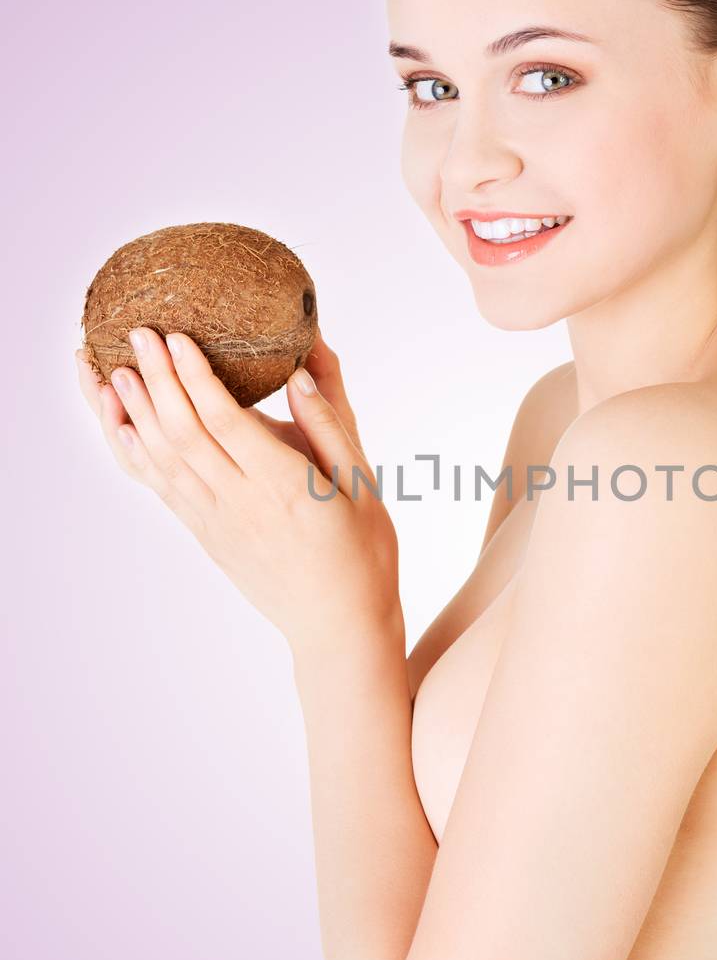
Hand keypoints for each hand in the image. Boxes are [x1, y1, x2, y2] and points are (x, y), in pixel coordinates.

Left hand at [74, 327, 400, 653]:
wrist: (339, 627)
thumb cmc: (362, 553)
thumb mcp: (363, 484)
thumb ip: (331, 423)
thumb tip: (301, 369)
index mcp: (284, 487)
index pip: (226, 421)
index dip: (195, 376)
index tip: (176, 336)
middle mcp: (240, 503)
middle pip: (183, 433)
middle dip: (156, 378)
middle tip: (138, 332)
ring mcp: (215, 522)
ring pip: (161, 459)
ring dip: (133, 411)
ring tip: (109, 368)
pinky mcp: (204, 534)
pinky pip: (160, 487)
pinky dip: (134, 452)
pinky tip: (119, 424)